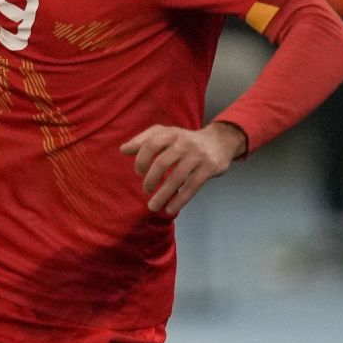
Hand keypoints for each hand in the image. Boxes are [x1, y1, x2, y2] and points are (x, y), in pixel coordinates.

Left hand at [119, 122, 246, 215]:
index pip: (151, 144)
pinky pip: (192, 186)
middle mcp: (183, 143)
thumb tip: (123, 150)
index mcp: (170, 133)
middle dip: (151, 180)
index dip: (141, 159)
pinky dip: (179, 200)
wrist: (219, 141)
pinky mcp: (208, 168)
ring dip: (163, 195)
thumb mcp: (166, 134)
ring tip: (153, 207)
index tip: (139, 172)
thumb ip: (144, 141)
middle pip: (163, 163)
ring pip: (177, 178)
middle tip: (146, 190)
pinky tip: (170, 209)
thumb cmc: (185, 140)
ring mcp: (197, 156)